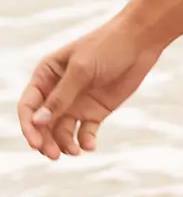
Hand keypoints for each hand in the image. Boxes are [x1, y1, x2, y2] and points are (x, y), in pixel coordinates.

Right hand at [16, 15, 163, 160]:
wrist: (140, 42)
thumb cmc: (106, 47)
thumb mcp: (82, 70)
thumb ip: (61, 97)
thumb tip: (38, 122)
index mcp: (46, 75)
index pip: (28, 106)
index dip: (29, 126)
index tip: (36, 143)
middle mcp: (58, 92)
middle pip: (43, 124)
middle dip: (46, 140)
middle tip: (54, 155)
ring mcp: (76, 103)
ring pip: (62, 131)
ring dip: (64, 144)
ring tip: (75, 150)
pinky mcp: (95, 112)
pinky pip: (85, 132)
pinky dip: (85, 141)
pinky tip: (89, 146)